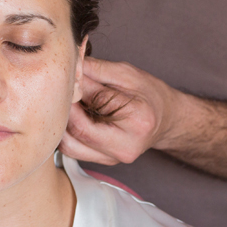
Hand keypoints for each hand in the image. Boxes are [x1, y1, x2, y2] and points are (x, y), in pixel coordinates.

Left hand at [60, 58, 184, 164]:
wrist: (165, 119)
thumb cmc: (148, 94)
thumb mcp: (128, 74)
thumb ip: (98, 69)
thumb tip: (71, 65)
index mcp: (139, 119)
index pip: (99, 101)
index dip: (80, 85)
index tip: (70, 73)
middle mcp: (127, 145)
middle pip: (80, 127)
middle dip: (66, 106)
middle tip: (61, 90)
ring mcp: (114, 158)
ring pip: (70, 143)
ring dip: (61, 122)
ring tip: (66, 104)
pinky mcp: (104, 161)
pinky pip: (71, 150)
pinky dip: (64, 133)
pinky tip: (69, 119)